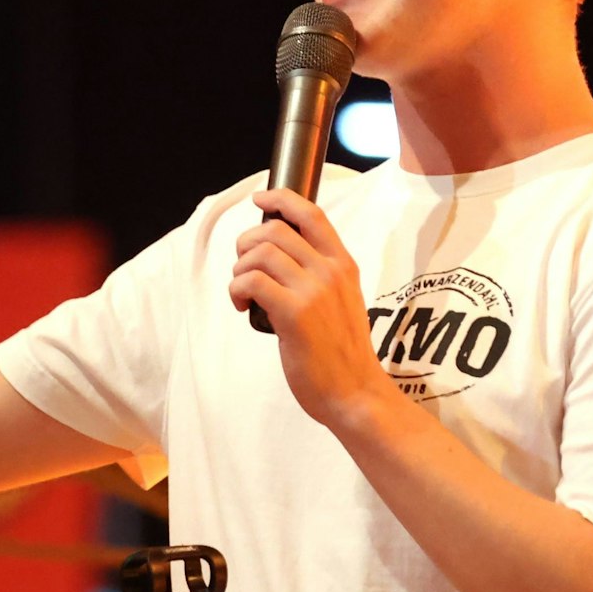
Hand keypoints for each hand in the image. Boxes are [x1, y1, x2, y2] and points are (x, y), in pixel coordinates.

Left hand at [229, 189, 395, 431]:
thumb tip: (280, 259)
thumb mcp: (343, 300)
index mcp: (343, 264)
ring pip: (259, 253)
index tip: (260, 199)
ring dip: (239, 269)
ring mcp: (313, 291)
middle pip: (274, 230)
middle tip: (244, 268)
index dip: (281, 199)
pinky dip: (237, 289)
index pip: (311, 214)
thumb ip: (321, 276)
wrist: (356, 392)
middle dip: (246, 243)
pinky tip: (242, 306)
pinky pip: (251, 281)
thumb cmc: (343, 352)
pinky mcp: (294, 314)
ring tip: (242, 293)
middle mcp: (329, 271)